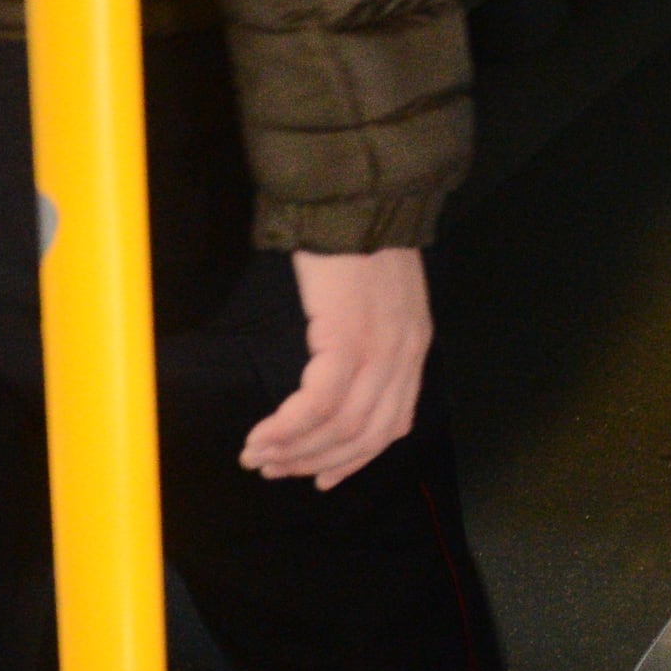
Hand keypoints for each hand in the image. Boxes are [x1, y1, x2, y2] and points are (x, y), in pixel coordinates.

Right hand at [243, 247, 431, 486]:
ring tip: (258, 458)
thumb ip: (369, 334)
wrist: (356, 191)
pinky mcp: (349, 339)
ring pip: (341, 428)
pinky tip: (263, 435)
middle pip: (365, 437)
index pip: (391, 426)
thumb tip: (336, 373)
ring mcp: (380, 350)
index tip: (321, 479)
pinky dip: (288, 428)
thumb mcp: (376, 293)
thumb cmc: (353, 235)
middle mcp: (403, 356)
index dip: (354, 461)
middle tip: (273, 471)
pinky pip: (319, 404)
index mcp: (412, 347)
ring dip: (295, 451)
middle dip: (316, 462)